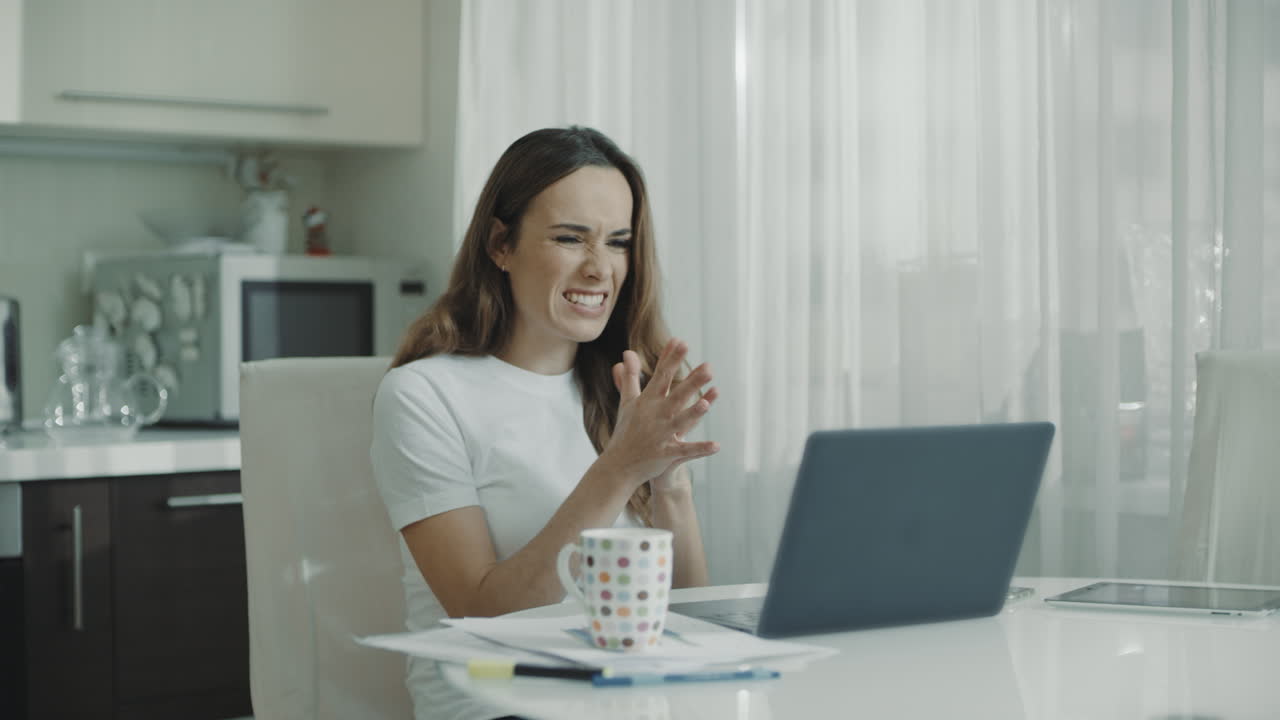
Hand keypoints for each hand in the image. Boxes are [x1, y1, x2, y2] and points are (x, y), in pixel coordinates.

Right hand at [601, 338, 719, 487]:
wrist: (618, 464)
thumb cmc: (625, 430)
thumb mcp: (627, 402)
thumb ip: (630, 376)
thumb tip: (627, 353)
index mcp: (646, 402)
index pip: (661, 376)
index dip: (671, 359)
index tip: (681, 342)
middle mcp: (654, 416)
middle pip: (676, 396)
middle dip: (692, 382)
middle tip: (708, 367)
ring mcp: (660, 435)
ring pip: (680, 422)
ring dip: (693, 413)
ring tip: (706, 404)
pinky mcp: (665, 454)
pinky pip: (686, 451)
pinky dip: (700, 449)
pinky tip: (717, 446)